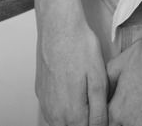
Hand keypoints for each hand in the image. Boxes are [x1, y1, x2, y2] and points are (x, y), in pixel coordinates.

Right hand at [35, 4, 107, 125]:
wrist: (58, 25)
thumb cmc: (80, 46)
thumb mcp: (99, 79)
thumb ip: (99, 111)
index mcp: (71, 113)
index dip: (98, 124)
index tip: (101, 112)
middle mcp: (54, 113)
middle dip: (85, 120)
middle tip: (95, 102)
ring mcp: (45, 103)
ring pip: (62, 122)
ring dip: (74, 115)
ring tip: (85, 94)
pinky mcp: (40, 92)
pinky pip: (53, 109)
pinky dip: (63, 106)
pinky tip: (72, 88)